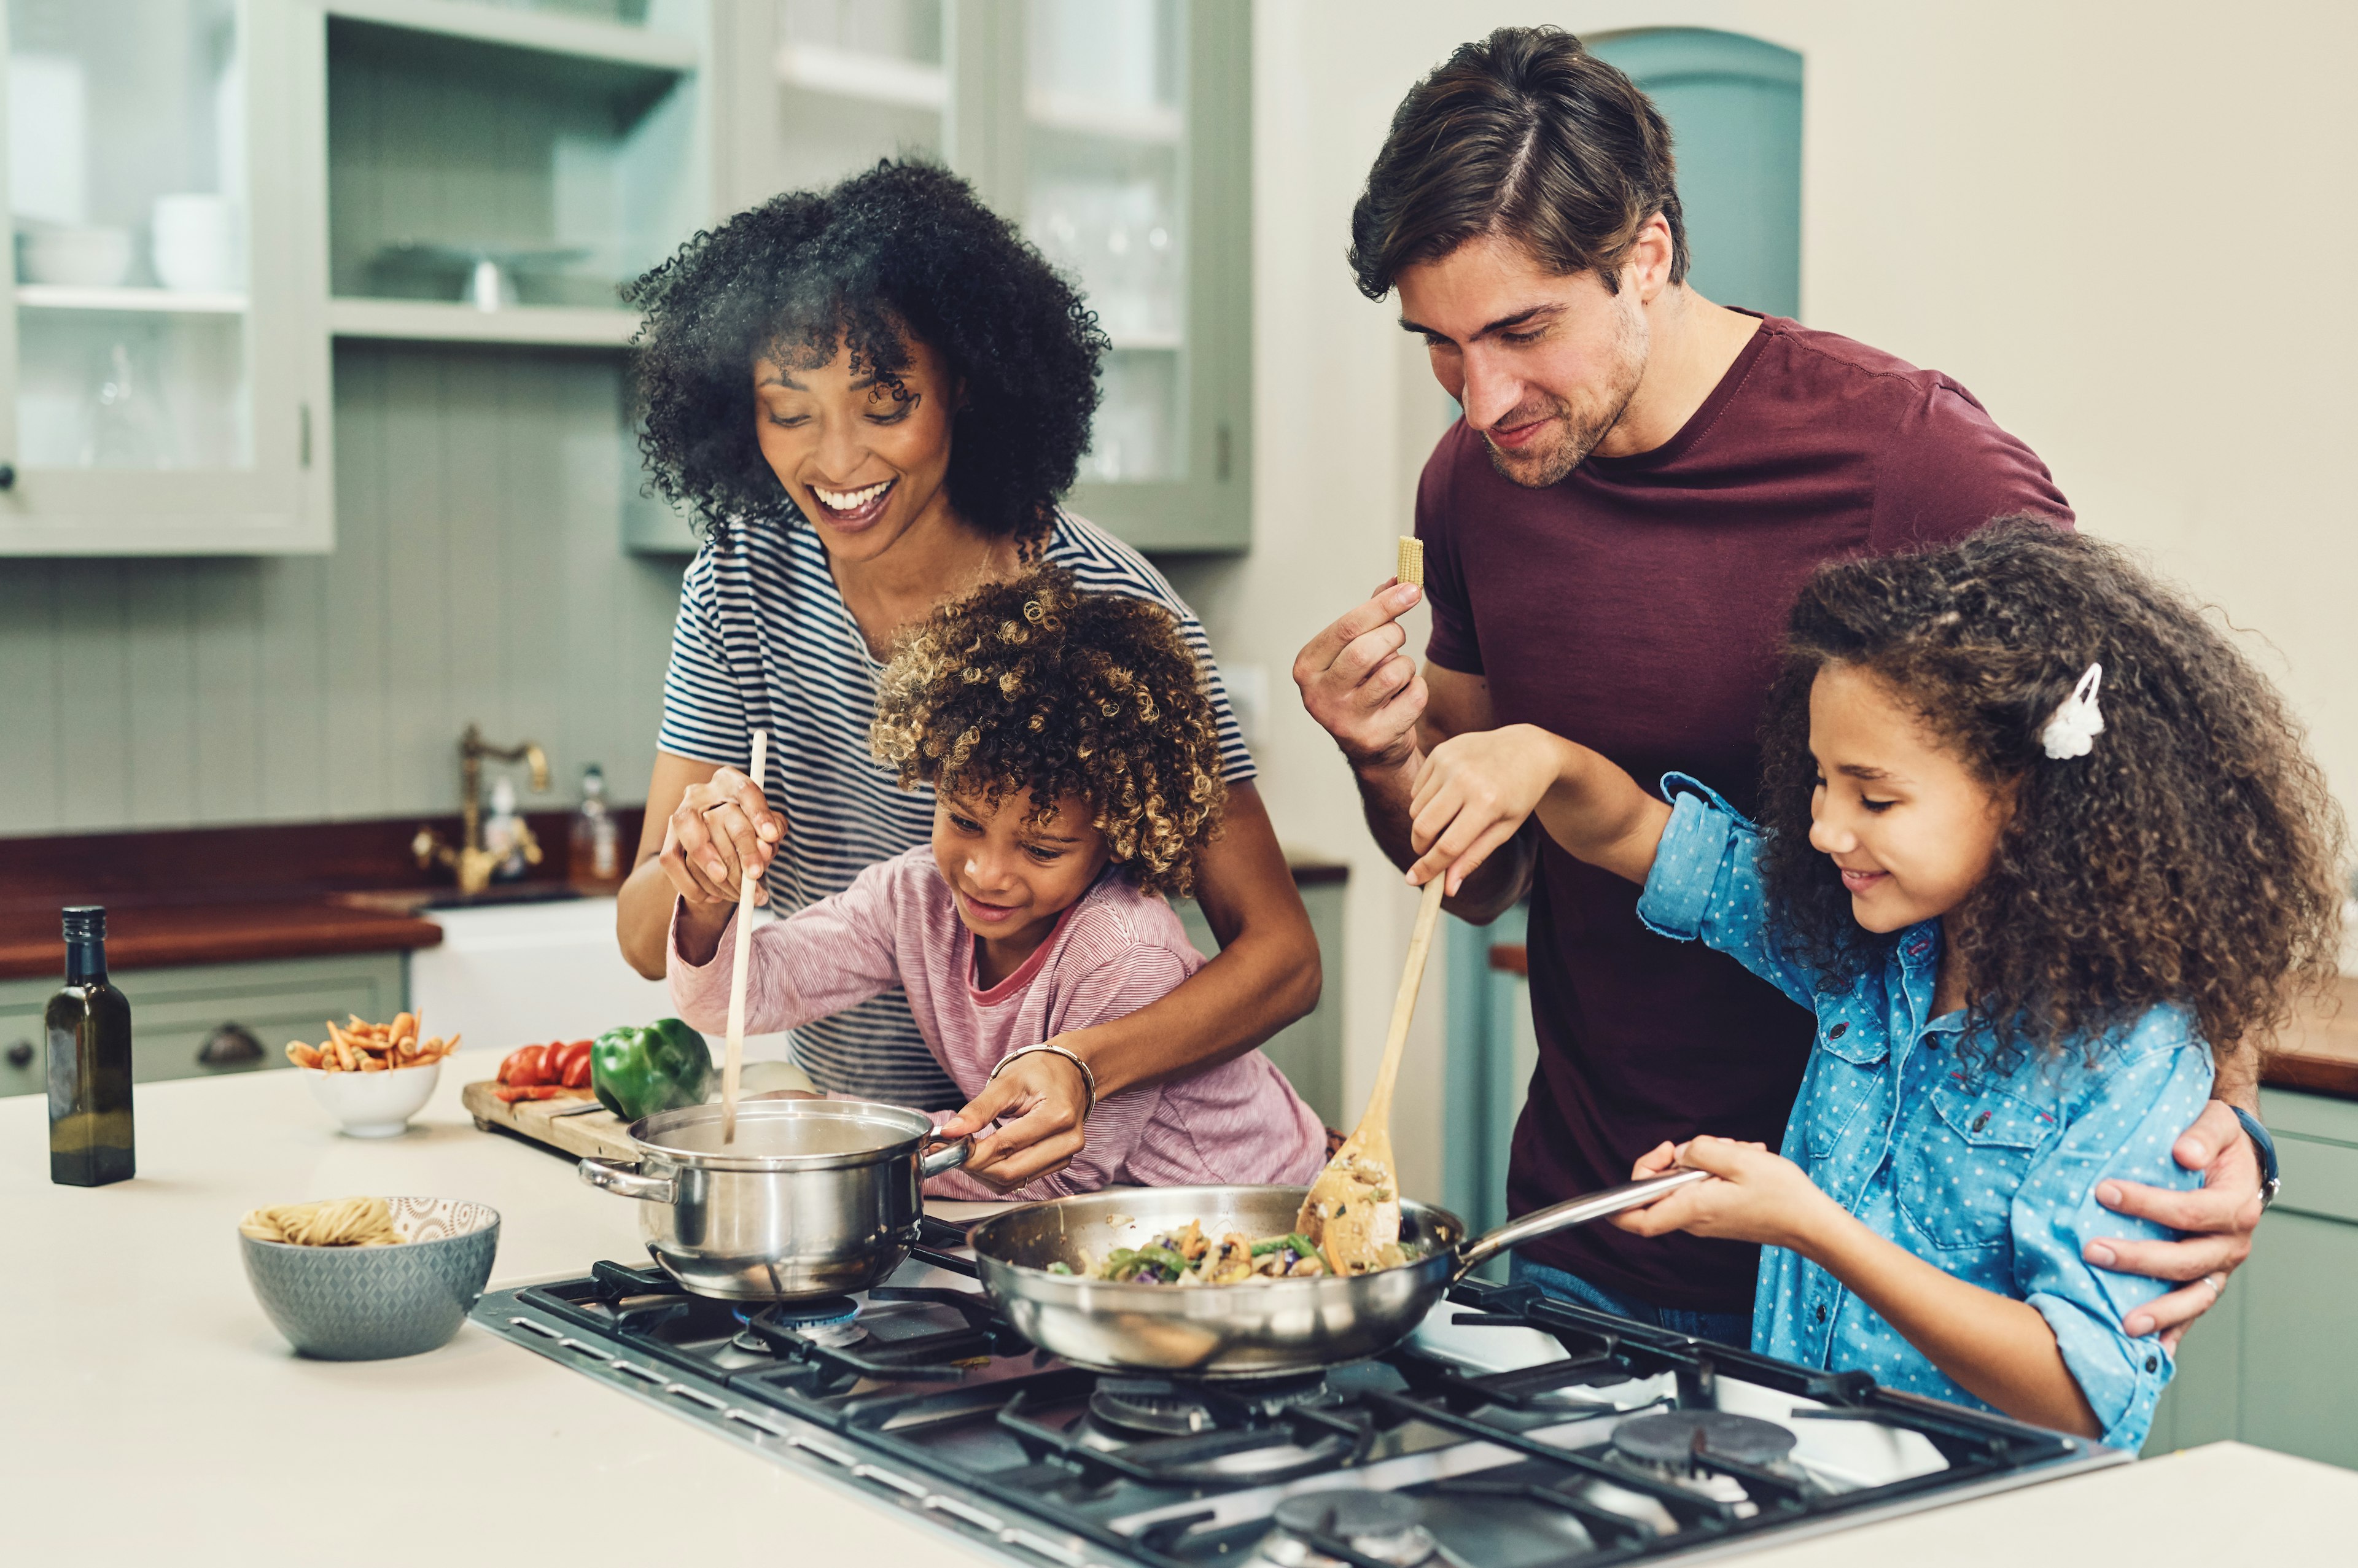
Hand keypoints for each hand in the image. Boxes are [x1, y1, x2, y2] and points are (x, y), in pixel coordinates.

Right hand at [658, 766, 782, 908]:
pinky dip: (690, 883)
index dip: (759, 814)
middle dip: (742, 849)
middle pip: (720, 816)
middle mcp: (702, 793)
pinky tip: (713, 897)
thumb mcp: (767, 827)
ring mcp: (681, 814)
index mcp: (729, 782)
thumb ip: (772, 830)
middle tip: (756, 874)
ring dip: (711, 864)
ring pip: (689, 832)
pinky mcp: (668, 838)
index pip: (745, 791)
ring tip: (736, 890)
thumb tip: (767, 843)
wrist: (716, 842)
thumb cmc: (749, 830)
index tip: (772, 837)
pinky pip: (670, 859)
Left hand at [935, 1046, 1090, 1190]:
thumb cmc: (1040, 1072)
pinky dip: (997, 1174)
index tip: (946, 1145)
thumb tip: (951, 1131)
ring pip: (1013, 1181)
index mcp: (1057, 1116)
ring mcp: (1065, 1156)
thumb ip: (978, 1109)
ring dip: (983, 1172)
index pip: (1006, 1146)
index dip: (971, 1151)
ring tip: (967, 1151)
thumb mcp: (1006, 1082)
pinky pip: (1021, 1180)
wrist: (1068, 1073)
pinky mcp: (1058, 1164)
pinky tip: (985, 1156)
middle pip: (1009, 1171)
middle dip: (974, 1165)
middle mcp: (1067, 1141)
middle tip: (952, 1149)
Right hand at [1292, 580, 1427, 773]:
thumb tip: (1398, 579)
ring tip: (1397, 674)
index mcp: (1307, 666)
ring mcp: (1344, 720)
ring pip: (1392, 673)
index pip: (1347, 626)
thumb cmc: (1361, 687)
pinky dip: (1416, 690)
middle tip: (1398, 638)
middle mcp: (1318, 695)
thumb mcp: (1356, 649)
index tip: (1412, 589)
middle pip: (1367, 650)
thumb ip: (1373, 615)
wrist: (1371, 747)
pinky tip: (1402, 698)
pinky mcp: (1373, 737)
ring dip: (1405, 666)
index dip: (1385, 605)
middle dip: (1393, 636)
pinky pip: (1413, 696)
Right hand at [1406, 725, 1562, 894]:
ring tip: (1450, 817)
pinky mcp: (1440, 752)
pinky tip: (1449, 794)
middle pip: (1423, 827)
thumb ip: (1473, 857)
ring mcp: (1450, 762)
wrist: (1527, 749)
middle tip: (1429, 853)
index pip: (1448, 846)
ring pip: (1416, 810)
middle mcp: (1466, 779)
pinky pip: (1417, 789)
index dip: (1428, 868)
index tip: (1414, 880)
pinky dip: (1426, 801)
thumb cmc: (1518, 794)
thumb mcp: (1504, 829)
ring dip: (1425, 823)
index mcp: (1487, 803)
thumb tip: (1448, 888)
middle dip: (1420, 848)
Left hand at [1611, 1135, 1833, 1250]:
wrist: (1810, 1222)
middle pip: (1659, 1190)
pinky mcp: (1718, 1215)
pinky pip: (1703, 1188)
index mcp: (1693, 1208)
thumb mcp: (1737, 1158)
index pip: (1638, 1220)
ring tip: (1734, 1152)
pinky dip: (1717, 1170)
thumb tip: (1681, 1153)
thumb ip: (1700, 1151)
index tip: (1635, 1171)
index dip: (1619, 1204)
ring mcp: (1706, 1220)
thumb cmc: (1780, 1194)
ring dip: (1704, 1161)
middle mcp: (1694, 1220)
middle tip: (1704, 1147)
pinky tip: (1741, 1162)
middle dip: (1675, 1160)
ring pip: (1685, 1184)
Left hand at [2085, 1098, 2262, 1346]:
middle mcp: (2233, 1243)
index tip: (2104, 1192)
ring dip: (2160, 1312)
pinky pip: (2191, 1311)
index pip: (2192, 1212)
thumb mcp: (2217, 1123)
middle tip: (2092, 1251)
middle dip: (2139, 1259)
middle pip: (2187, 1260)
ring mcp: (2220, 1267)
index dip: (2149, 1204)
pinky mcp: (2206, 1280)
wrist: (2237, 1158)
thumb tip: (2183, 1152)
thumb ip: (2203, 1135)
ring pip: (2194, 1297)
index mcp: (2237, 1205)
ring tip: (2124, 1324)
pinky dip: (2174, 1332)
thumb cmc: (2220, 1140)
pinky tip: (2150, 1351)